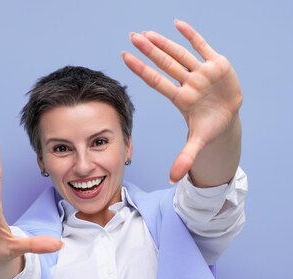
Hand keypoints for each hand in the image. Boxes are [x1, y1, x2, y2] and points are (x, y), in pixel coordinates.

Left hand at [121, 20, 242, 182]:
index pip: (157, 82)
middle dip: (150, 51)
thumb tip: (173, 179)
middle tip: (132, 37)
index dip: (142, 70)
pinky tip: (177, 24)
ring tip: (147, 33)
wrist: (228, 118)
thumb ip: (185, 159)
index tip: (124, 58)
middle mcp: (188, 83)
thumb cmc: (209, 128)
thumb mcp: (197, 144)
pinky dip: (192, 36)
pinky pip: (203, 47)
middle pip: (166, 64)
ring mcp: (202, 73)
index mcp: (181, 99)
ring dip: (165, 43)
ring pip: (181, 54)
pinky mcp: (217, 65)